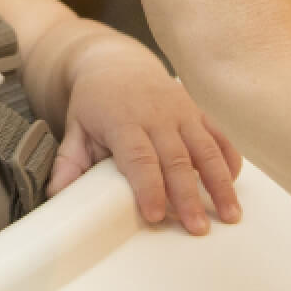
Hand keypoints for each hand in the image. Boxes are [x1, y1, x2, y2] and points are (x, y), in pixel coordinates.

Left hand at [50, 36, 241, 233]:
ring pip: (205, 149)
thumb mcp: (75, 126)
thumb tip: (56, 197)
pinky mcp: (197, 111)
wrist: (116, 62)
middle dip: (188, 195)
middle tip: (197, 228)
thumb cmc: (95, 101)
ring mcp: (181, 111)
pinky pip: (219, 136)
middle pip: (176, 158)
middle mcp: (157, 114)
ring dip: (220, 183)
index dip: (148, 187)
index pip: (138, 157)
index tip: (155, 215)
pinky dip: (229, 160)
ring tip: (230, 216)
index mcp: (123, 119)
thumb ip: (68, 162)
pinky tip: (233, 186)